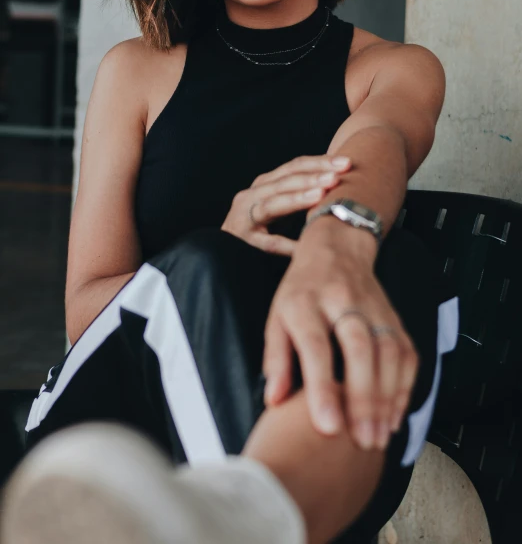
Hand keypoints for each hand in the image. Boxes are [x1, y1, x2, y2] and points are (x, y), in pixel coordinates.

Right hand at [221, 155, 351, 255]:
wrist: (221, 253)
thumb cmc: (259, 229)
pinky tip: (306, 247)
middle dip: (313, 175)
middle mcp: (251, 195)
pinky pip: (269, 243)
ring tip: (321, 193)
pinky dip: (287, 245)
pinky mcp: (242, 241)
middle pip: (285, 180)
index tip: (347, 162)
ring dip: (298, 198)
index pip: (293, 167)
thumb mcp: (278, 206)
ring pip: (273, 204)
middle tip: (338, 174)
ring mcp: (243, 218)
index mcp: (263, 184)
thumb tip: (339, 184)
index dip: (319, 162)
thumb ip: (300, 195)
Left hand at [262, 219, 419, 449]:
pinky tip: (395, 415)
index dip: (321, 386)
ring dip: (388, 398)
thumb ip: (276, 358)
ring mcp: (373, 306)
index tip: (327, 427)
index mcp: (304, 301)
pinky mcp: (394, 316)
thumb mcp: (276, 316)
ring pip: (388, 351)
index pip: (315, 345)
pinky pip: (406, 352)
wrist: (337, 247)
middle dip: (364, 397)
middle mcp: (342, 300)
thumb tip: (274, 401)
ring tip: (378, 437)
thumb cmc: (301, 290)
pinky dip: (405, 387)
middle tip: (362, 441)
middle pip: (359, 347)